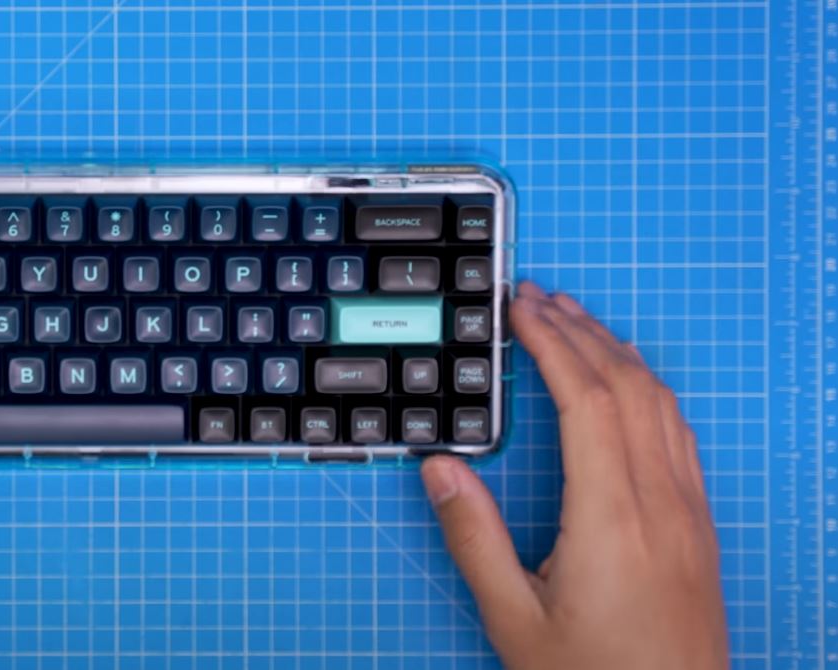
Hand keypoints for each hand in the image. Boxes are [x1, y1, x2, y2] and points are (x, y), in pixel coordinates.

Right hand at [421, 281, 727, 668]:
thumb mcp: (513, 617)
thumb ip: (474, 538)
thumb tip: (440, 467)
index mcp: (610, 516)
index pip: (586, 400)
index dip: (553, 344)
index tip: (523, 309)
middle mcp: (659, 500)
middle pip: (627, 386)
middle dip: (581, 331)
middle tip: (539, 297)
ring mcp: (688, 510)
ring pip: (661, 403)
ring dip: (617, 352)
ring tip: (577, 321)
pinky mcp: (699, 525)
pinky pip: (679, 433)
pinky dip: (648, 388)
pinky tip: (628, 383)